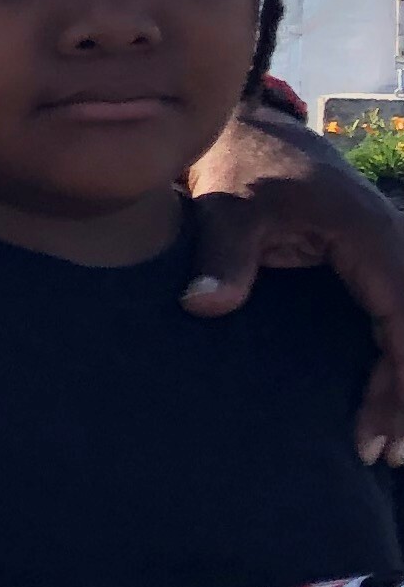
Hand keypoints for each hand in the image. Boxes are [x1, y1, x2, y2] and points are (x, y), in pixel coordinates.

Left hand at [179, 108, 403, 461]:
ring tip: (386, 446)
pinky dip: (394, 362)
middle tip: (385, 456)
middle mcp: (395, 245)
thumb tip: (203, 307)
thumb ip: (222, 259)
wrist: (246, 129)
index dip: (401, 380)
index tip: (383, 431)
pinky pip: (396, 320)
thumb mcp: (227, 208)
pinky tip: (380, 404)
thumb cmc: (238, 166)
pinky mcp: (373, 263)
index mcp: (373, 236)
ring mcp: (389, 254)